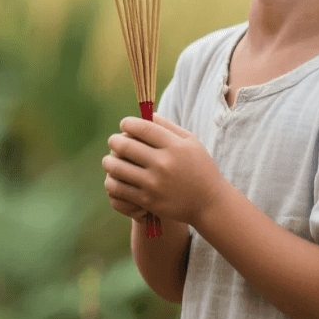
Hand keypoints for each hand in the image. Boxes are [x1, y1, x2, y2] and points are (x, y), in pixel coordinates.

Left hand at [102, 114, 228, 225]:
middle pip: (125, 146)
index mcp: (175, 146)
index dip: (128, 123)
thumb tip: (145, 115)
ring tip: (110, 160)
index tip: (124, 124)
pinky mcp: (148, 201)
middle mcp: (163, 164)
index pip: (142, 128)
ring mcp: (154, 184)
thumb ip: (168, 126)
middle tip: (114, 141)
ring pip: (117, 168)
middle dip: (114, 140)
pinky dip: (113, 181)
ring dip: (109, 161)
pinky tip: (115, 178)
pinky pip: (119, 189)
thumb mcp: (191, 142)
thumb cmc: (199, 167)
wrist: (208, 203)